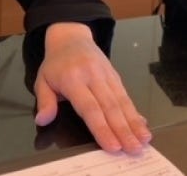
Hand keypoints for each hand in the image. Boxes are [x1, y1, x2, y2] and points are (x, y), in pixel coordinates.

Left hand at [33, 23, 151, 153]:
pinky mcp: (115, 75)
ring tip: (144, 140)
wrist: (71, 37)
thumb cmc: (56, 63)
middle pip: (110, 107)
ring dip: (134, 123)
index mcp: (73, 79)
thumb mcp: (42, 80)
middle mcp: (93, 76)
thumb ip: (45, 101)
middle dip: (123, 130)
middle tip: (133, 149)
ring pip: (122, 101)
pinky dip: (135, 112)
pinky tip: (143, 125)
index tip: (112, 146)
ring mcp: (107, 75)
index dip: (102, 128)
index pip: (90, 108)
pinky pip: (126, 95)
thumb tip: (43, 120)